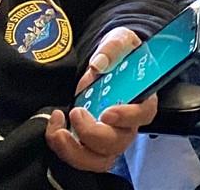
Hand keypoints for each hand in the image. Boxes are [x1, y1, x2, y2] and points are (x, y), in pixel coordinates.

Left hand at [48, 28, 158, 172]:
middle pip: (117, 143)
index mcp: (142, 99)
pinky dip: (62, 148)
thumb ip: (113, 48)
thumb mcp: (120, 40)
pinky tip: (55, 127)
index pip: (144, 115)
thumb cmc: (120, 54)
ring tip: (58, 131)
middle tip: (76, 112)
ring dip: (74, 151)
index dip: (128, 118)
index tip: (107, 112)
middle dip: (92, 133)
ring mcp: (108, 137)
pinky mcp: (89, 143)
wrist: (105, 62)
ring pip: (97, 160)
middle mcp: (128, 124)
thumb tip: (98, 64)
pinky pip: (78, 157)